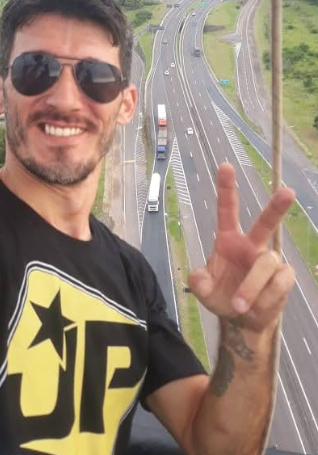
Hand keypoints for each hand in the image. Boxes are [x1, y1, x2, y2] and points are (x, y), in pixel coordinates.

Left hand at [189, 163, 295, 332]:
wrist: (242, 320)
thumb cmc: (221, 296)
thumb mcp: (203, 290)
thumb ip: (198, 283)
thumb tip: (199, 281)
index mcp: (228, 240)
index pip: (227, 210)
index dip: (226, 189)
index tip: (225, 166)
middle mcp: (251, 246)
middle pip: (266, 223)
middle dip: (276, 208)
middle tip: (288, 191)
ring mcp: (269, 261)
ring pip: (267, 263)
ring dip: (251, 286)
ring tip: (238, 305)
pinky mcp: (284, 278)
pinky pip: (278, 283)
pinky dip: (263, 297)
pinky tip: (254, 308)